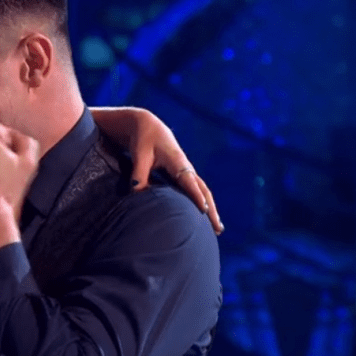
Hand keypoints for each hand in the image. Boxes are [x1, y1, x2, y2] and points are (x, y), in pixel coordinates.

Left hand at [90, 107, 223, 234]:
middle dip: (211, 210)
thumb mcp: (139, 155)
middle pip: (203, 190)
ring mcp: (186, 171)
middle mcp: (186, 168)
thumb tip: (137, 193)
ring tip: (217, 229)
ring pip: (202, 192)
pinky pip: (196, 191)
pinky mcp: (181, 175)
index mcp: (177, 161)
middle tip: (218, 229)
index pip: (189, 181)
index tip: (203, 210)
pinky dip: (202, 203)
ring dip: (210, 209)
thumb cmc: (143, 139)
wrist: (148, 126)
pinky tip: (203, 217)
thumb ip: (139, 174)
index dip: (196, 195)